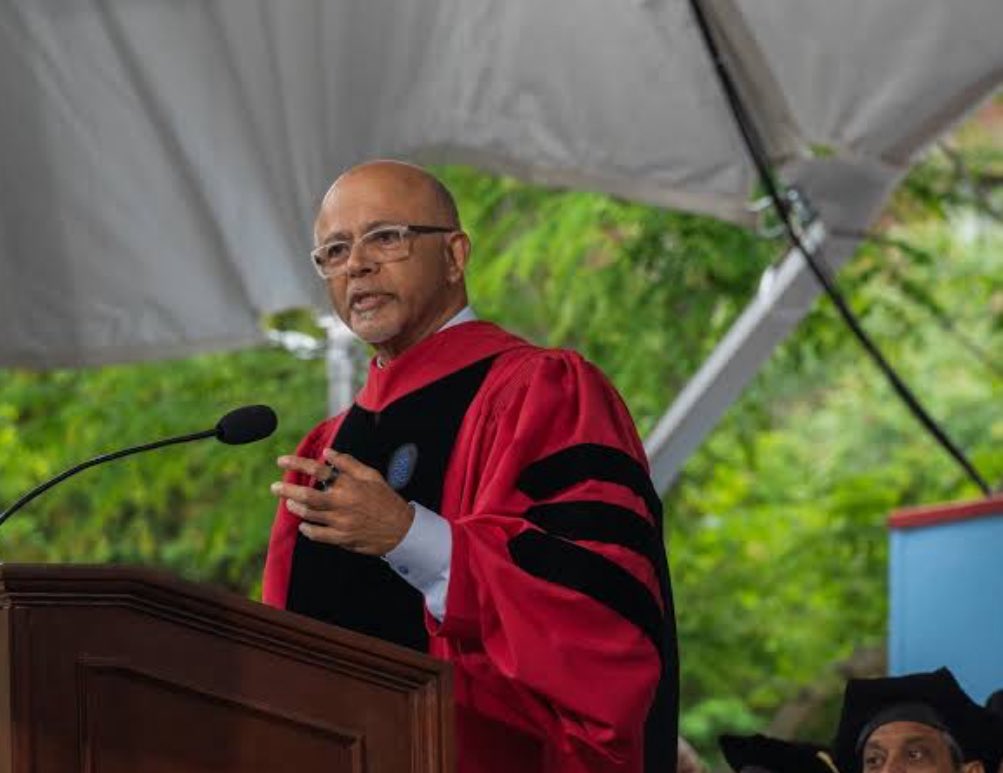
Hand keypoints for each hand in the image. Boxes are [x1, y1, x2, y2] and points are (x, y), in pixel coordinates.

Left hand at [270, 449, 414, 555]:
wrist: (401, 529)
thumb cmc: (385, 499)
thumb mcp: (371, 475)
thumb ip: (348, 463)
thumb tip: (327, 453)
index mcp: (349, 484)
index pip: (318, 470)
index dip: (297, 463)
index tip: (282, 461)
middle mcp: (343, 502)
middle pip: (307, 495)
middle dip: (287, 490)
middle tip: (275, 487)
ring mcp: (341, 522)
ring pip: (309, 515)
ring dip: (295, 508)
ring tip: (289, 503)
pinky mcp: (342, 538)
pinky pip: (317, 535)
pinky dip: (307, 529)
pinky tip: (303, 524)